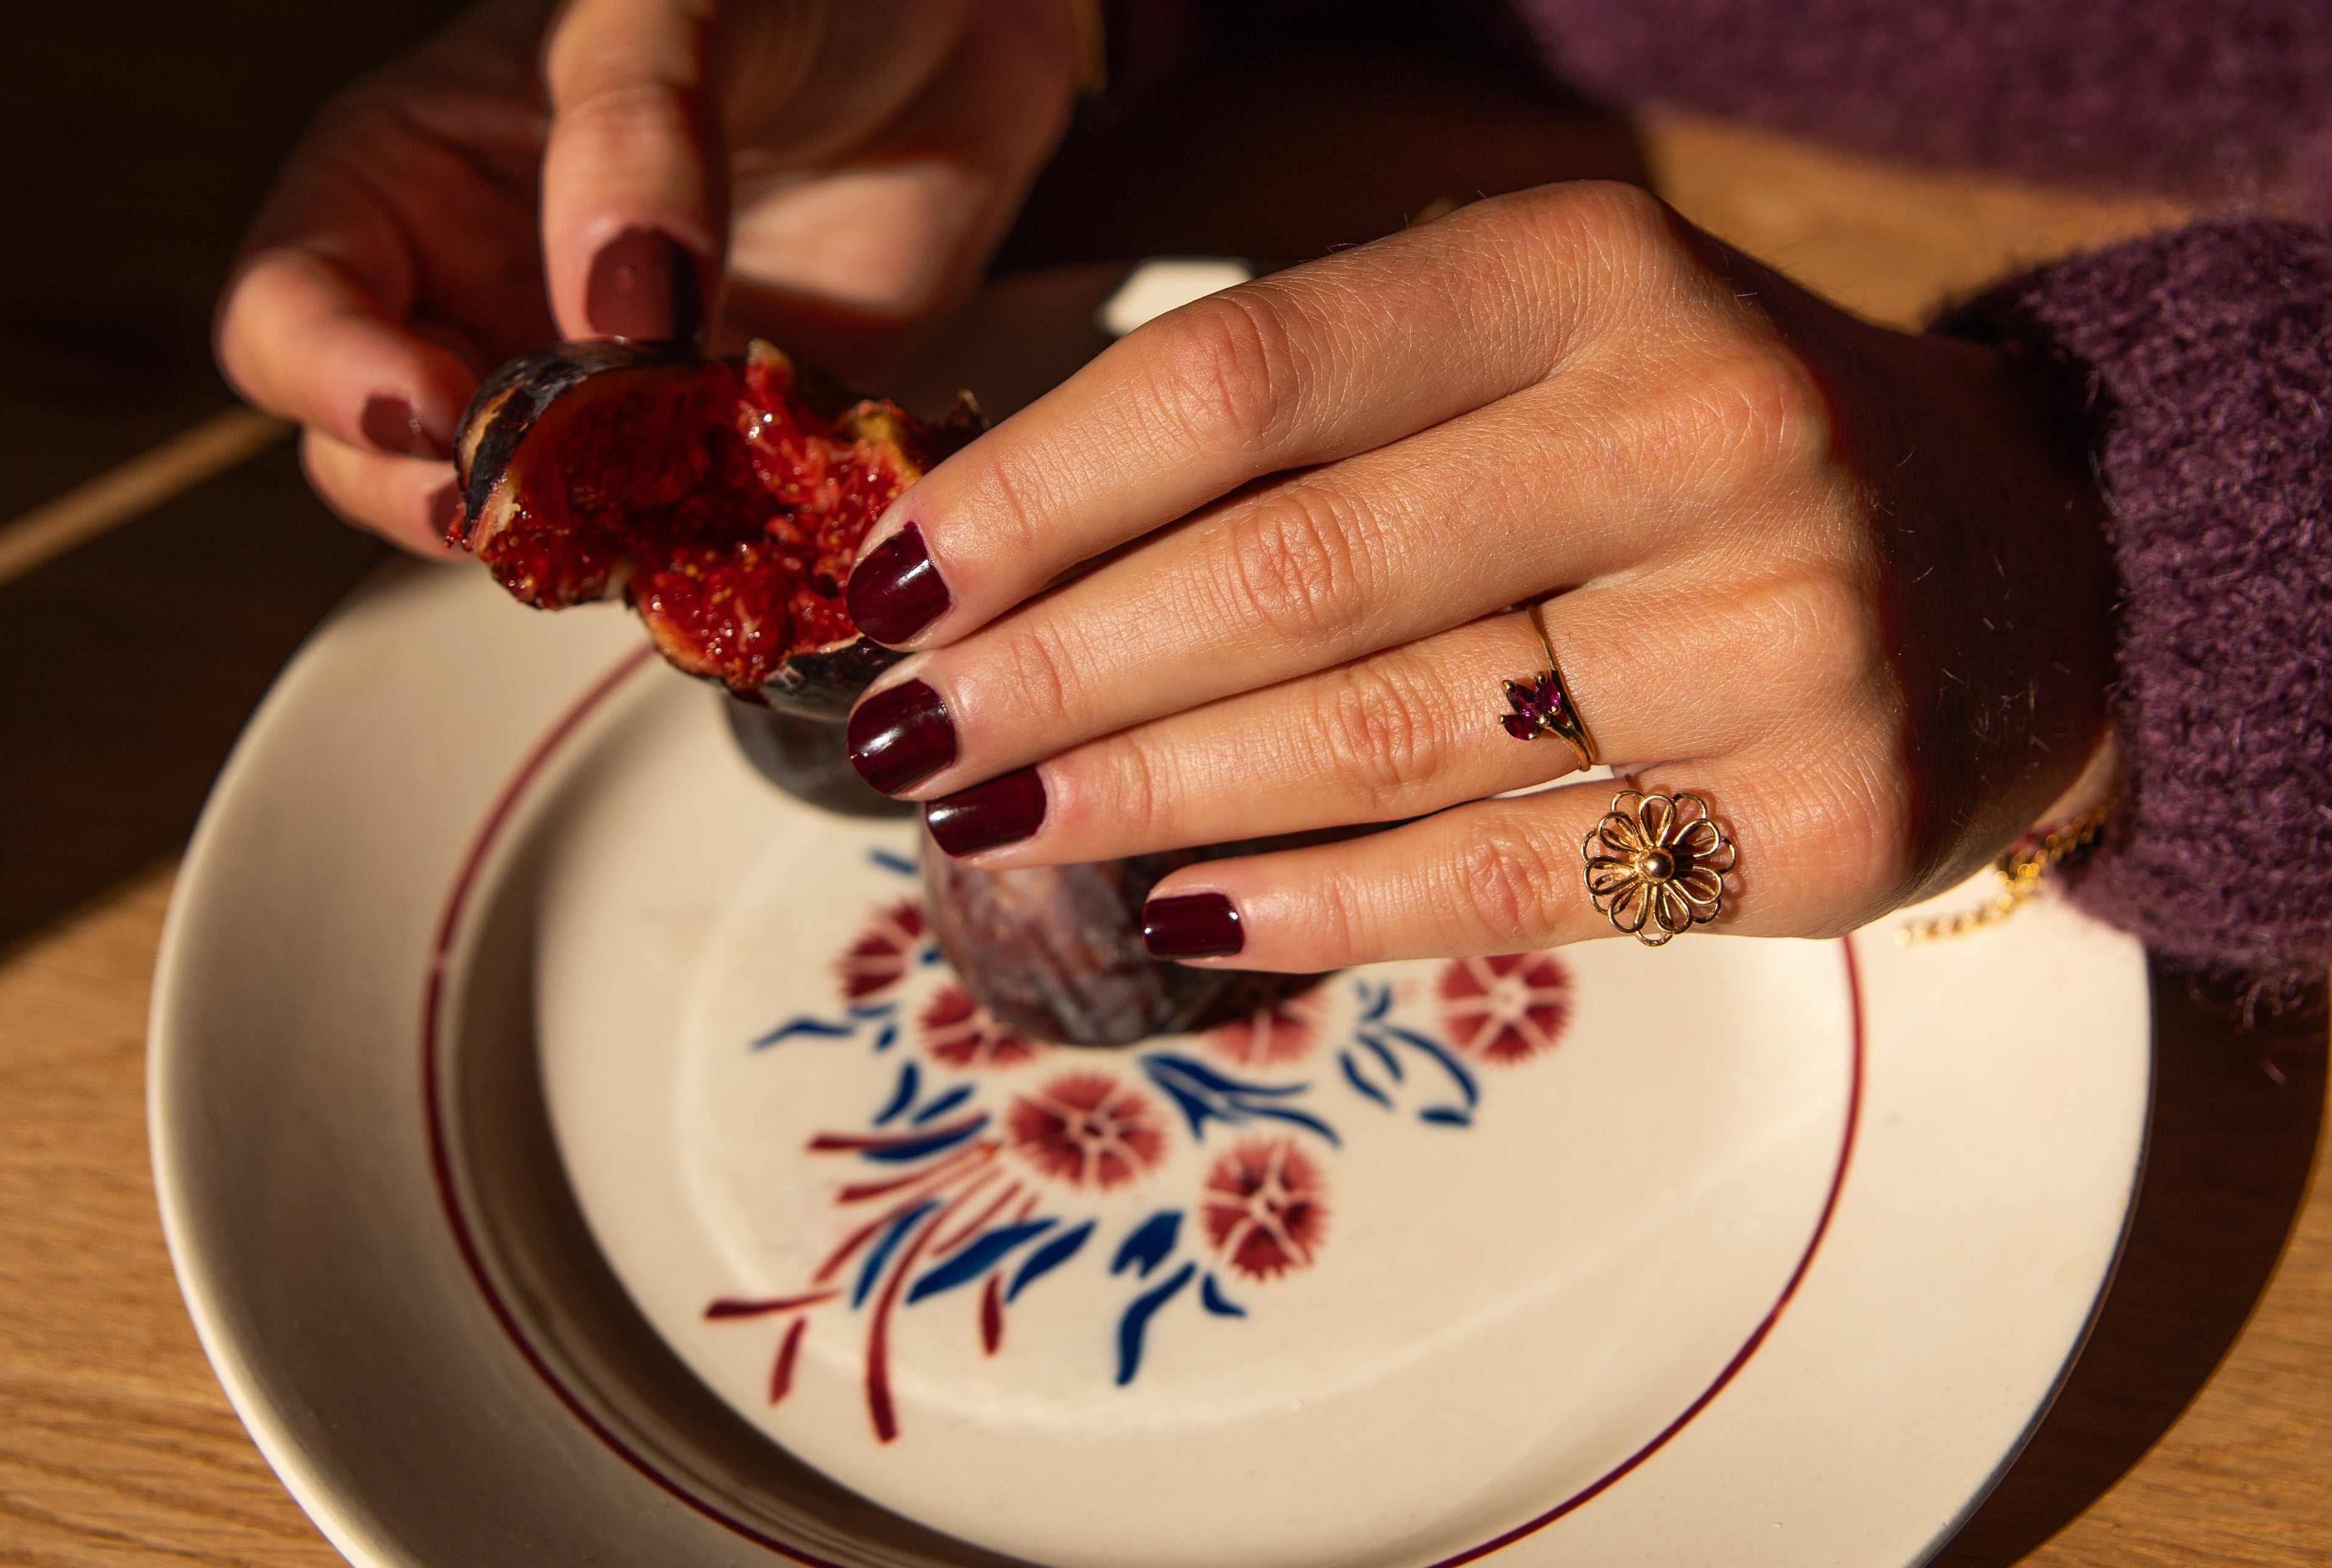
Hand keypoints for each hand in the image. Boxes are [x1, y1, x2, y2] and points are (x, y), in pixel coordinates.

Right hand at [214, 0, 1080, 554]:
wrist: (954, 43)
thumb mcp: (677, 13)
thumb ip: (630, 138)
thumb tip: (610, 302)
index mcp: (410, 179)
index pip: (292, 307)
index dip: (335, 375)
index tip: (433, 411)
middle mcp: (479, 297)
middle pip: (374, 452)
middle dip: (433, 495)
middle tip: (525, 509)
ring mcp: (593, 389)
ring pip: (517, 517)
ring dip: (563, 545)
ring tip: (636, 531)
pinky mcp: (708, 449)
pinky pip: (669, 532)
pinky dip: (688, 553)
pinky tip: (732, 541)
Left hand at [840, 182, 2116, 969]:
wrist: (2023, 568)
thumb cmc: (1693, 457)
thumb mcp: (1529, 360)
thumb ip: (1313, 431)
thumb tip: (1014, 561)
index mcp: (1585, 279)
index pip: (1246, 377)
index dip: (1036, 488)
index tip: (887, 579)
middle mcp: (1694, 435)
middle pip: (1294, 570)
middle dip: (1060, 666)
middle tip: (910, 735)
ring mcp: (1777, 633)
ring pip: (1383, 739)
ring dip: (1151, 793)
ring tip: (1002, 823)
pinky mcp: (1815, 816)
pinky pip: (1501, 881)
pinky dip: (1318, 907)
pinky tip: (1185, 914)